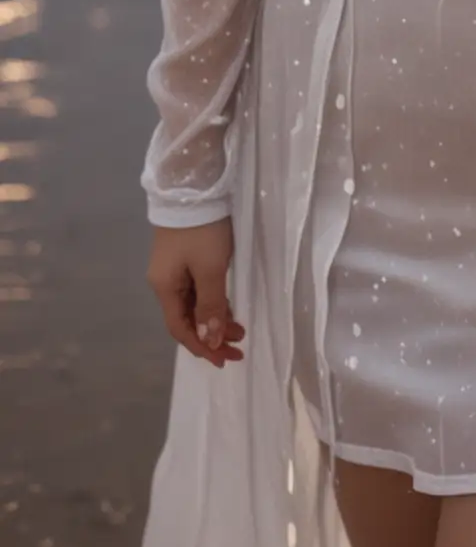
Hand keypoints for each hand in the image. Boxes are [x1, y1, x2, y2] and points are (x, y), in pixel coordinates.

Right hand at [146, 217, 246, 368]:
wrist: (193, 187)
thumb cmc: (201, 230)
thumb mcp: (210, 268)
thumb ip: (210, 306)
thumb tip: (208, 341)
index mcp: (164, 287)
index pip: (180, 329)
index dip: (201, 347)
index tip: (224, 360)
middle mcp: (165, 282)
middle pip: (187, 318)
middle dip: (211, 336)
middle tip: (239, 347)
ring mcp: (175, 269)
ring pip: (194, 304)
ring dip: (215, 319)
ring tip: (240, 331)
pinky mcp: (185, 257)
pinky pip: (198, 289)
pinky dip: (213, 301)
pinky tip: (228, 308)